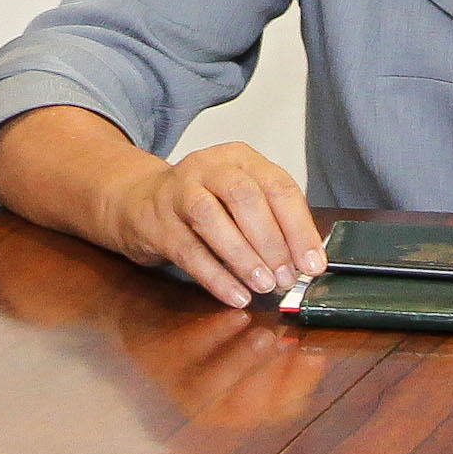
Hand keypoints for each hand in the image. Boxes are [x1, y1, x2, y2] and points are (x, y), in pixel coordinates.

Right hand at [93, 142, 330, 309]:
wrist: (138, 200)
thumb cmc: (203, 204)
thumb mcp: (240, 200)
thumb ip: (272, 224)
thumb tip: (306, 263)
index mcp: (240, 158)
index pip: (278, 186)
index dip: (300, 228)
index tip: (313, 264)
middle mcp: (209, 166)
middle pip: (245, 197)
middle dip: (271, 242)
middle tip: (286, 278)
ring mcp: (178, 190)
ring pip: (212, 218)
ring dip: (243, 257)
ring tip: (263, 286)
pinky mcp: (157, 220)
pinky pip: (188, 250)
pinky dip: (215, 276)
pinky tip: (235, 295)